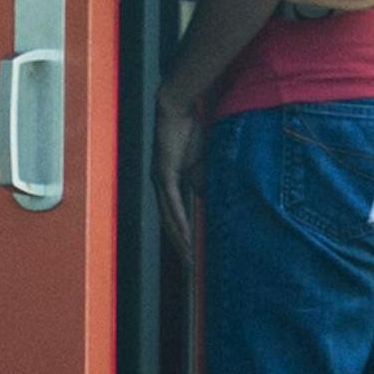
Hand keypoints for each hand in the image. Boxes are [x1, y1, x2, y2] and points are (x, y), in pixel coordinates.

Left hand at [154, 88, 203, 263]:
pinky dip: (178, 219)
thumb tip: (213, 202)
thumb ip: (205, 183)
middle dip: (179, 244)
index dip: (182, 234)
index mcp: (170, 182)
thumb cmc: (190, 132)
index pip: (175, 214)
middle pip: (169, 221)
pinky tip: (184, 233)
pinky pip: (172, 202)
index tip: (192, 252)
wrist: (178, 109)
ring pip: (168, 216)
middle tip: (189, 265)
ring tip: (187, 256)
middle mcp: (161, 184)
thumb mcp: (203, 164)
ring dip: (178, 237)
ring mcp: (160, 179)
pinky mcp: (164, 173)